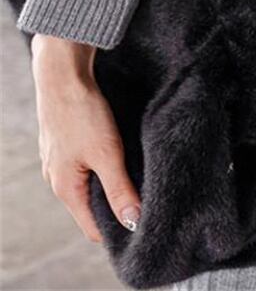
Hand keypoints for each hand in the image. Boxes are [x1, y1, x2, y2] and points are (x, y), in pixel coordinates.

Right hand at [30, 34, 140, 241]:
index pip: (93, 228)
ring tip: (139, 177)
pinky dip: (106, 165)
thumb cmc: (81, 113)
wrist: (63, 73)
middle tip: (148, 199)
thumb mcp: (106, 153)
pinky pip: (88, 164)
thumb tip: (132, 222)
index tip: (146, 225)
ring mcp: (61, 160)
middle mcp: (59, 179)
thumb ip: (119, 189)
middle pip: (92, 207)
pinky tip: (124, 155)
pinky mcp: (68, 143)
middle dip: (118, 206)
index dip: (119, 230)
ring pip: (91, 183)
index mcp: (65, 188)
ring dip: (114, 184)